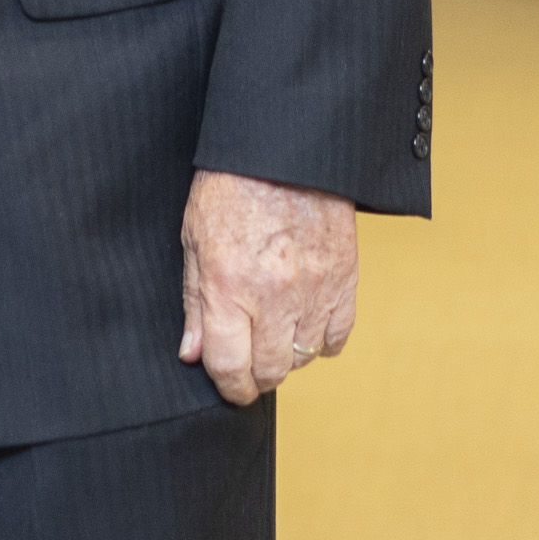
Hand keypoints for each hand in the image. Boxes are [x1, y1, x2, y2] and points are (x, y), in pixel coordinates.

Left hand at [180, 169, 357, 405]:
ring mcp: (313, 291)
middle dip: (255, 376)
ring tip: (273, 334)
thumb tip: (193, 355)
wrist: (284, 152)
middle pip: (270, 371)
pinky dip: (321, 339)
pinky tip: (304, 323)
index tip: (228, 387)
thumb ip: (194, 303)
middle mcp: (272, 296)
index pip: (229, 367)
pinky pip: (337, 336)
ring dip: (287, 356)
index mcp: (228, 286)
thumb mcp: (194, 240)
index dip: (227, 387)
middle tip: (248, 363)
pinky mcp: (345, 281)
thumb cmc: (230, 188)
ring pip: (303, 358)